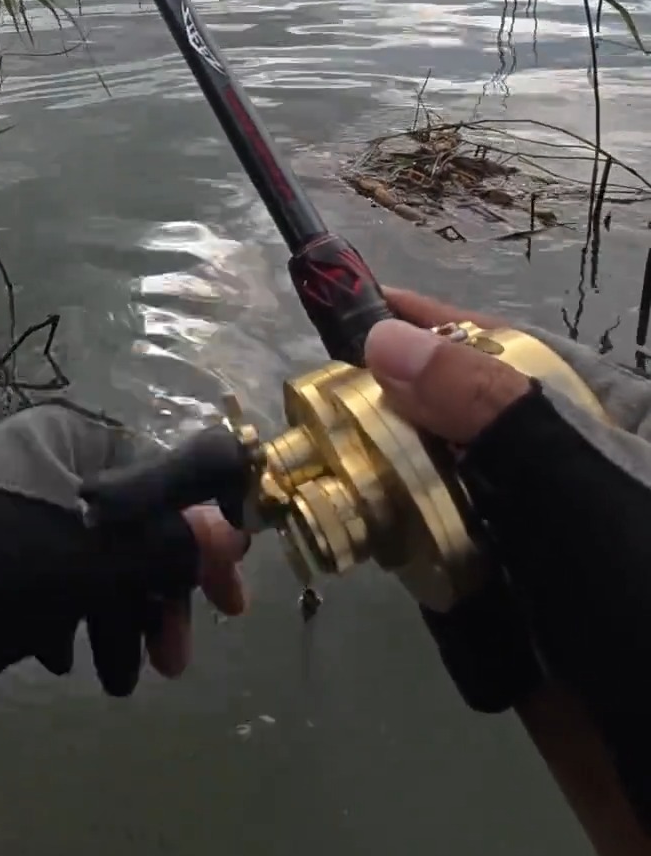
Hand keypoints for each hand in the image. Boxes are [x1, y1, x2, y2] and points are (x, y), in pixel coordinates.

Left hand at [0, 401, 247, 712]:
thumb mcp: (85, 562)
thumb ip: (163, 546)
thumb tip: (229, 529)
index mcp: (77, 442)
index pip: (169, 478)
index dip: (204, 540)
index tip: (228, 602)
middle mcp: (53, 460)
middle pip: (133, 526)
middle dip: (155, 597)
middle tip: (172, 660)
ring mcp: (20, 500)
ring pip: (95, 558)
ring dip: (116, 618)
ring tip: (116, 681)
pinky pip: (53, 572)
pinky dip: (70, 613)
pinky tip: (63, 659)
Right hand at [363, 289, 650, 836]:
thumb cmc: (646, 610)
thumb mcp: (585, 496)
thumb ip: (494, 414)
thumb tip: (388, 342)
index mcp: (623, 429)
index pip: (521, 353)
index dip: (443, 329)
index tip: (362, 312)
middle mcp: (590, 484)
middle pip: (482, 425)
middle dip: (405, 408)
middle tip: (325, 400)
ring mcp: (565, 560)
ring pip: (465, 502)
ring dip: (404, 489)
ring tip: (334, 471)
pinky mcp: (538, 630)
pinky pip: (465, 580)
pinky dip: (423, 568)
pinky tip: (384, 556)